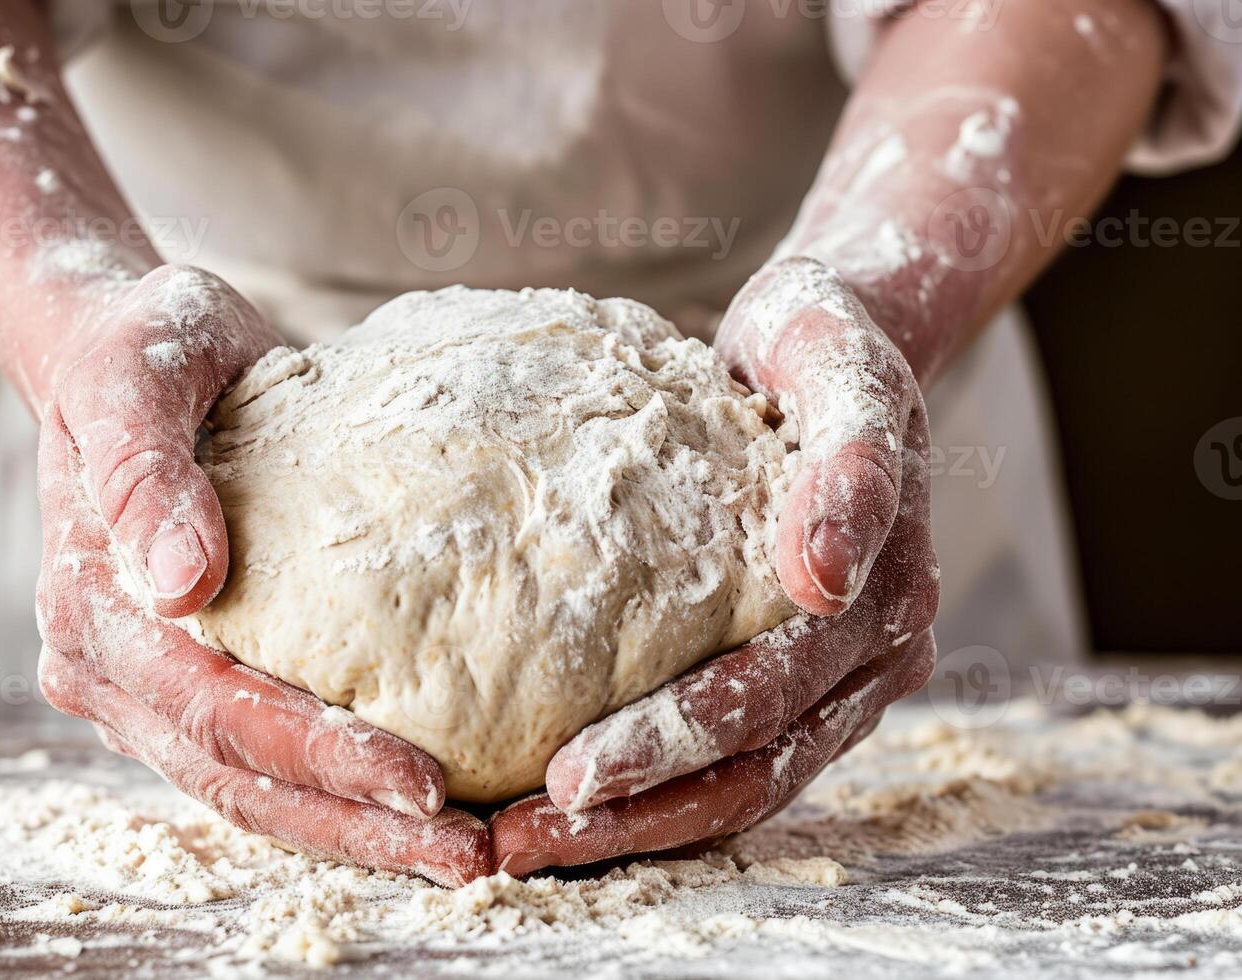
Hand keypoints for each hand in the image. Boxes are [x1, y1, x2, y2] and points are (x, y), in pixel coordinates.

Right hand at [34, 265, 490, 886]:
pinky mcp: (192, 677)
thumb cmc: (141, 352)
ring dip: (355, 830)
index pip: (215, 710)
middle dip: (354, 824)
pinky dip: (339, 791)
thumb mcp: (140, 376)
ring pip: (252, 788)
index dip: (318, 755)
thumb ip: (145, 468)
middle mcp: (109, 670)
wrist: (124, 353)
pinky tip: (419, 808)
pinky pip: (264, 757)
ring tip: (462, 854)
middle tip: (469, 856)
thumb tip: (184, 582)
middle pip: (238, 776)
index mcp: (91, 610)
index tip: (424, 785)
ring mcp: (147, 686)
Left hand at [491, 257, 938, 874]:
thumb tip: (821, 578)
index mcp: (887, 597)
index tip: (572, 773)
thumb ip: (850, 466)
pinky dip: (656, 791)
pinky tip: (572, 807)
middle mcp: (872, 659)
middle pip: (753, 767)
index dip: (674, 741)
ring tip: (527, 845)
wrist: (830, 348)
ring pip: (742, 783)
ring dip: (638, 824)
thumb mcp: (838, 368)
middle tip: (523, 840)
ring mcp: (839, 679)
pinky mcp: (797, 677)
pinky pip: (731, 757)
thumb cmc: (823, 345)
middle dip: (638, 812)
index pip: (771, 696)